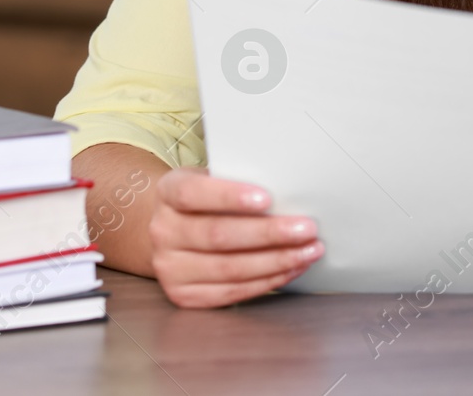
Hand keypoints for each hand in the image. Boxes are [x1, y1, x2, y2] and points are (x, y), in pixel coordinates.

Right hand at [148, 165, 324, 307]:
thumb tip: (289, 191)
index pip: (194, 194)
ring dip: (277, 261)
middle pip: (218, 235)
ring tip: (309, 251)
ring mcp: (170, 268)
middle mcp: (163, 231)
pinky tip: (291, 268)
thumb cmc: (205, 200)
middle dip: (269, 234)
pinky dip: (267, 281)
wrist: (173, 230)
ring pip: (229, 268)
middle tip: (306, 229)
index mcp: (168, 192)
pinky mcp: (184, 295)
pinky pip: (232, 292)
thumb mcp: (212, 178)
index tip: (267, 198)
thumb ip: (238, 180)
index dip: (230, 197)